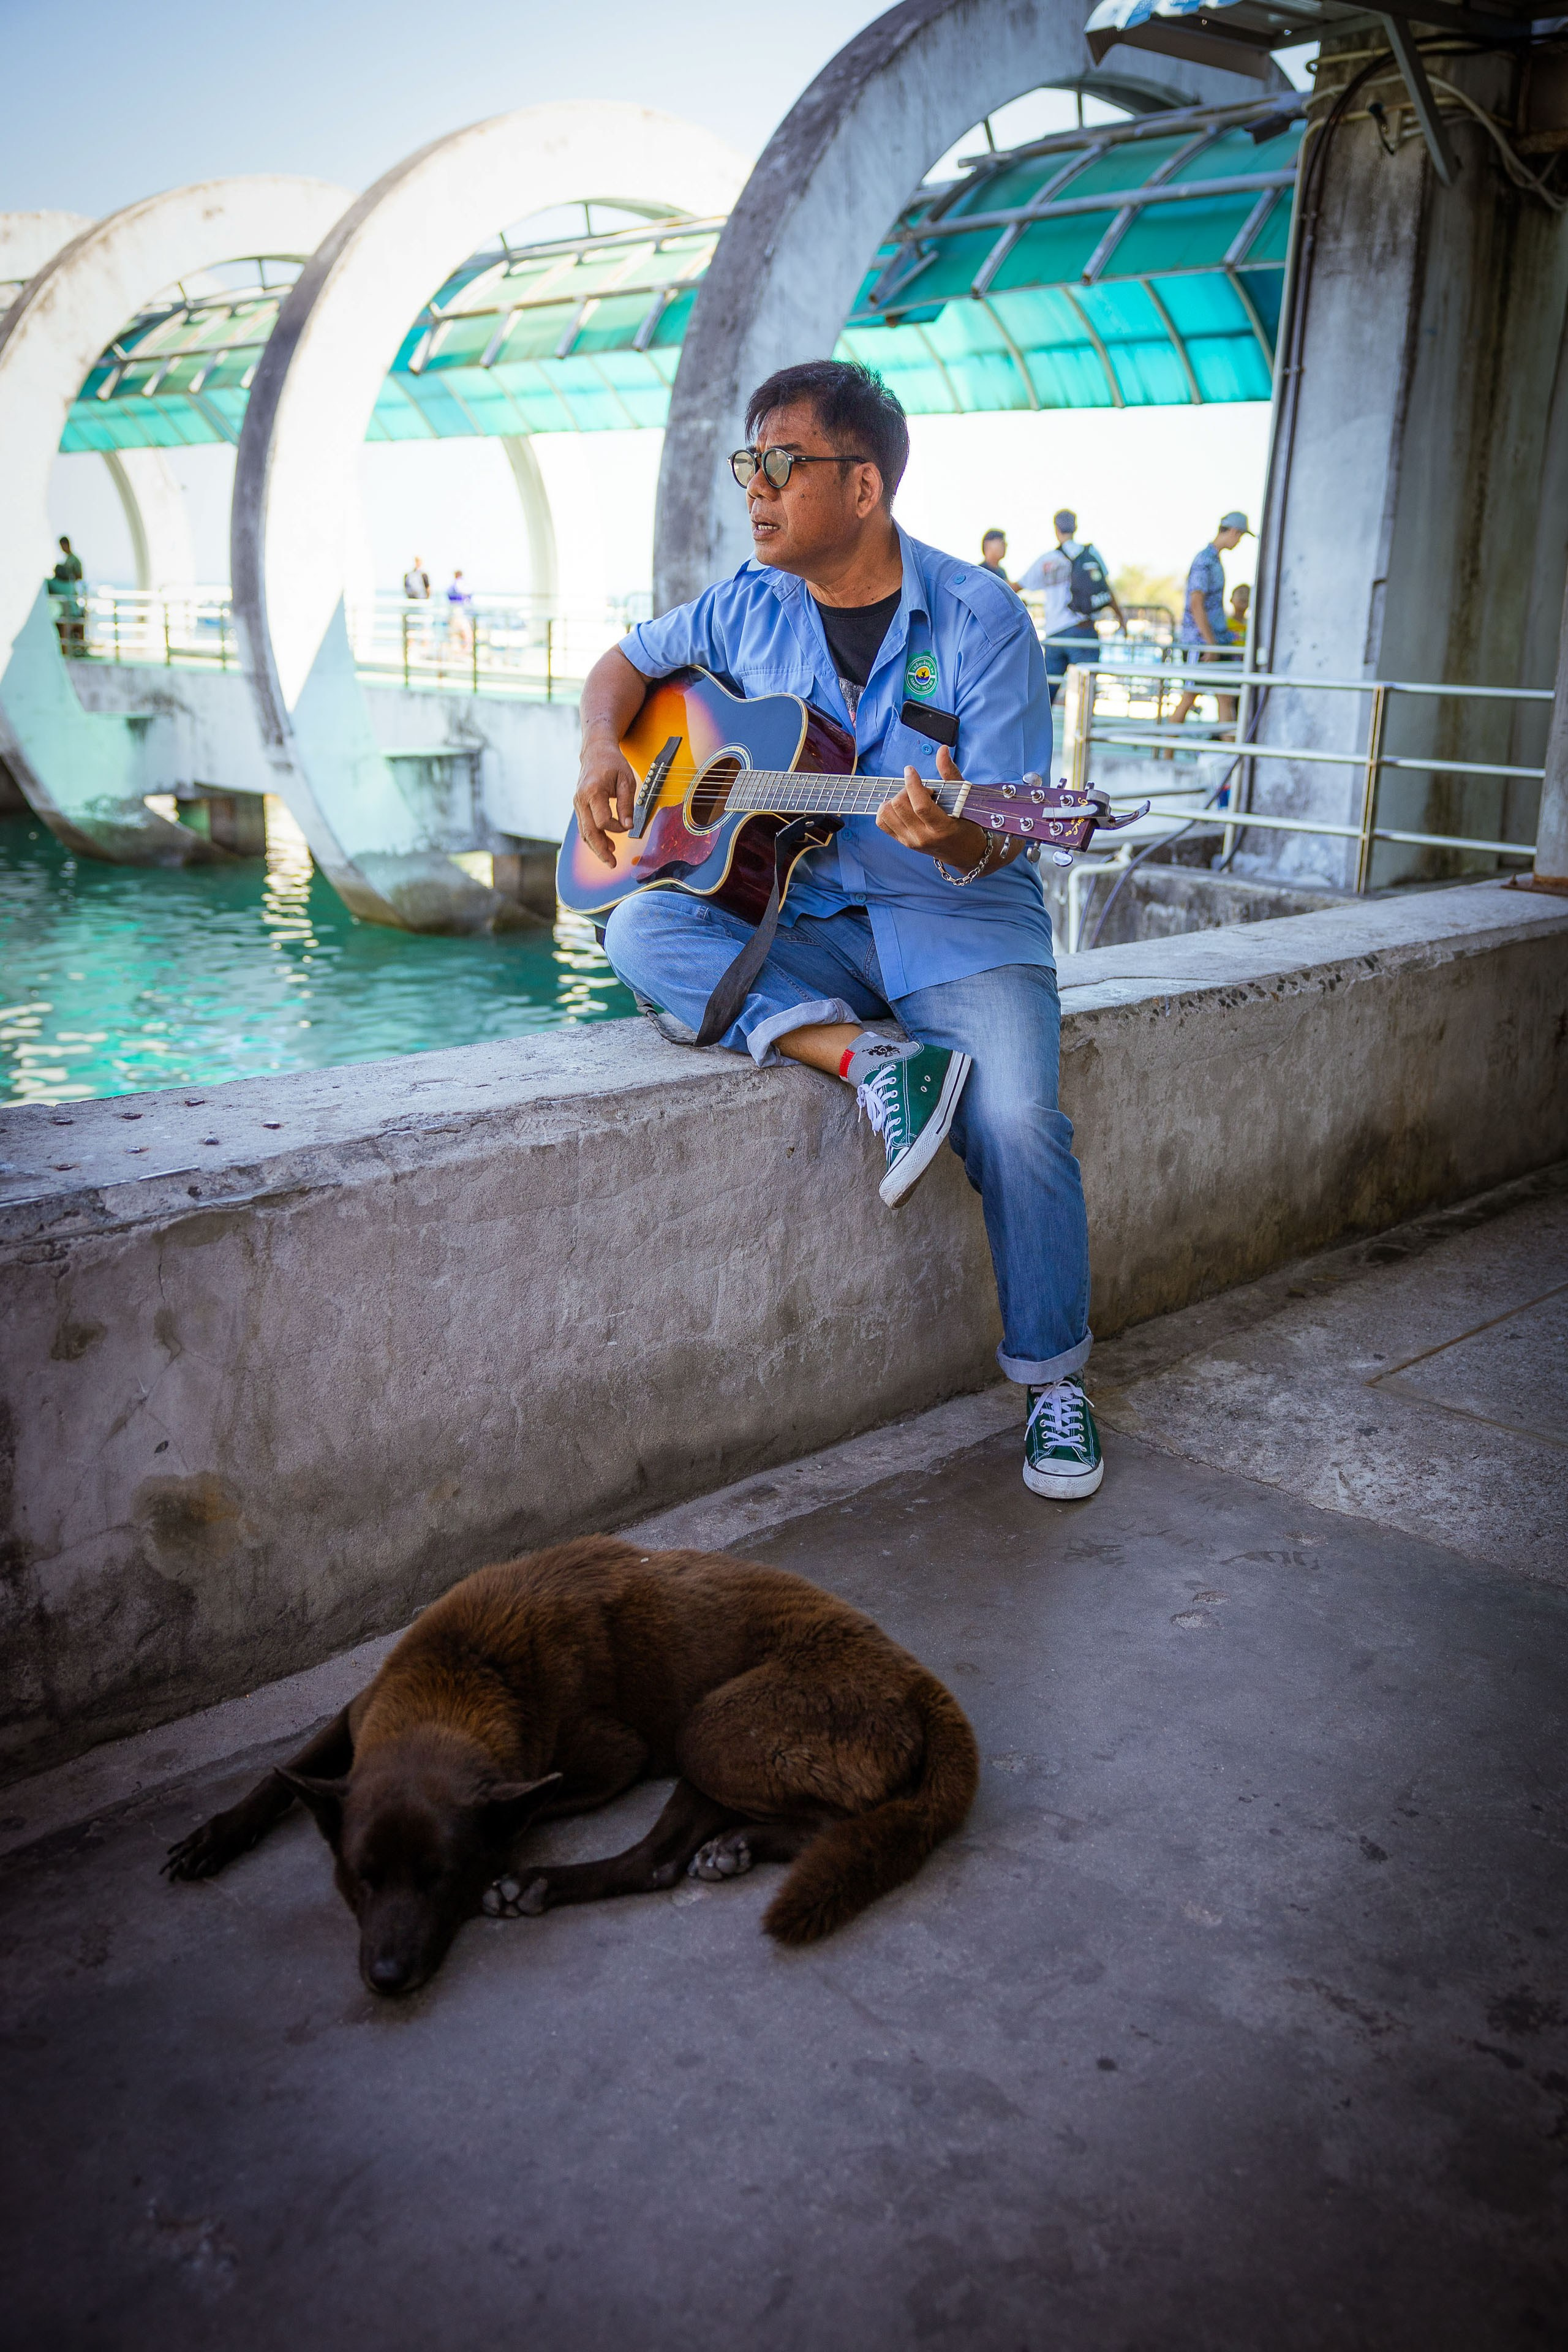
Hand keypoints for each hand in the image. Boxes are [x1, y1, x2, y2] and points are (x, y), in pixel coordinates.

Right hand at [574, 727, 638, 867]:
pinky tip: (605, 845)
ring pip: (584, 832)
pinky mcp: (579, 806)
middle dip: (601, 850)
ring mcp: (577, 804)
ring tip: (610, 858)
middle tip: (612, 863)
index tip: (627, 825)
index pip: (602, 820)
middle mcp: (581, 799)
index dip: (616, 828)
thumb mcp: (626, 780)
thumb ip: (626, 804)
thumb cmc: (612, 764)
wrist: (596, 751)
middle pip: (589, 832)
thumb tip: (628, 826)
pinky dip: (593, 838)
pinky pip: (584, 826)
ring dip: (596, 847)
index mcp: (593, 791)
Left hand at [876, 744, 992, 872]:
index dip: (912, 784)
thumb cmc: (967, 824)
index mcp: (942, 828)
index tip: (910, 770)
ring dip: (895, 798)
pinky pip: (882, 822)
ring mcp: (910, 841)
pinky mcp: (902, 842)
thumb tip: (942, 750)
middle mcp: (923, 837)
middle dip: (906, 790)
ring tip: (911, 798)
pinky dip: (887, 809)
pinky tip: (901, 805)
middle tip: (920, 789)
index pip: (920, 805)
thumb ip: (951, 774)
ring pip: (886, 813)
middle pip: (899, 806)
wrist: (965, 852)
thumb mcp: (963, 799)